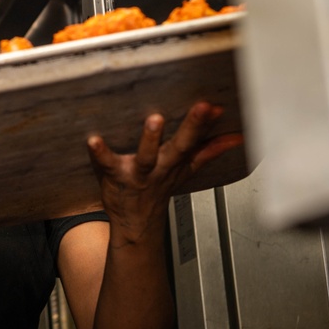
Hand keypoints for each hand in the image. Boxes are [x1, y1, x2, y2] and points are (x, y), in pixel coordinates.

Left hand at [86, 102, 242, 244]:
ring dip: (152, 138)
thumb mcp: (187, 169)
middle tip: (202, 107)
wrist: (135, 222)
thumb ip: (209, 150)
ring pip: (148, 156)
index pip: (197, 140)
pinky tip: (93, 140)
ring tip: (156, 120)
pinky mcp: (114, 175)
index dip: (207, 123)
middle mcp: (161, 166)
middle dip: (192, 126)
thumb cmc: (158, 188)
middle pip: (180, 146)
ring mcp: (139, 172)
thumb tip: (235, 137)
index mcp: (176, 161)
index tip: (216, 106)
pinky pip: (106, 163)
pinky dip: (100, 152)